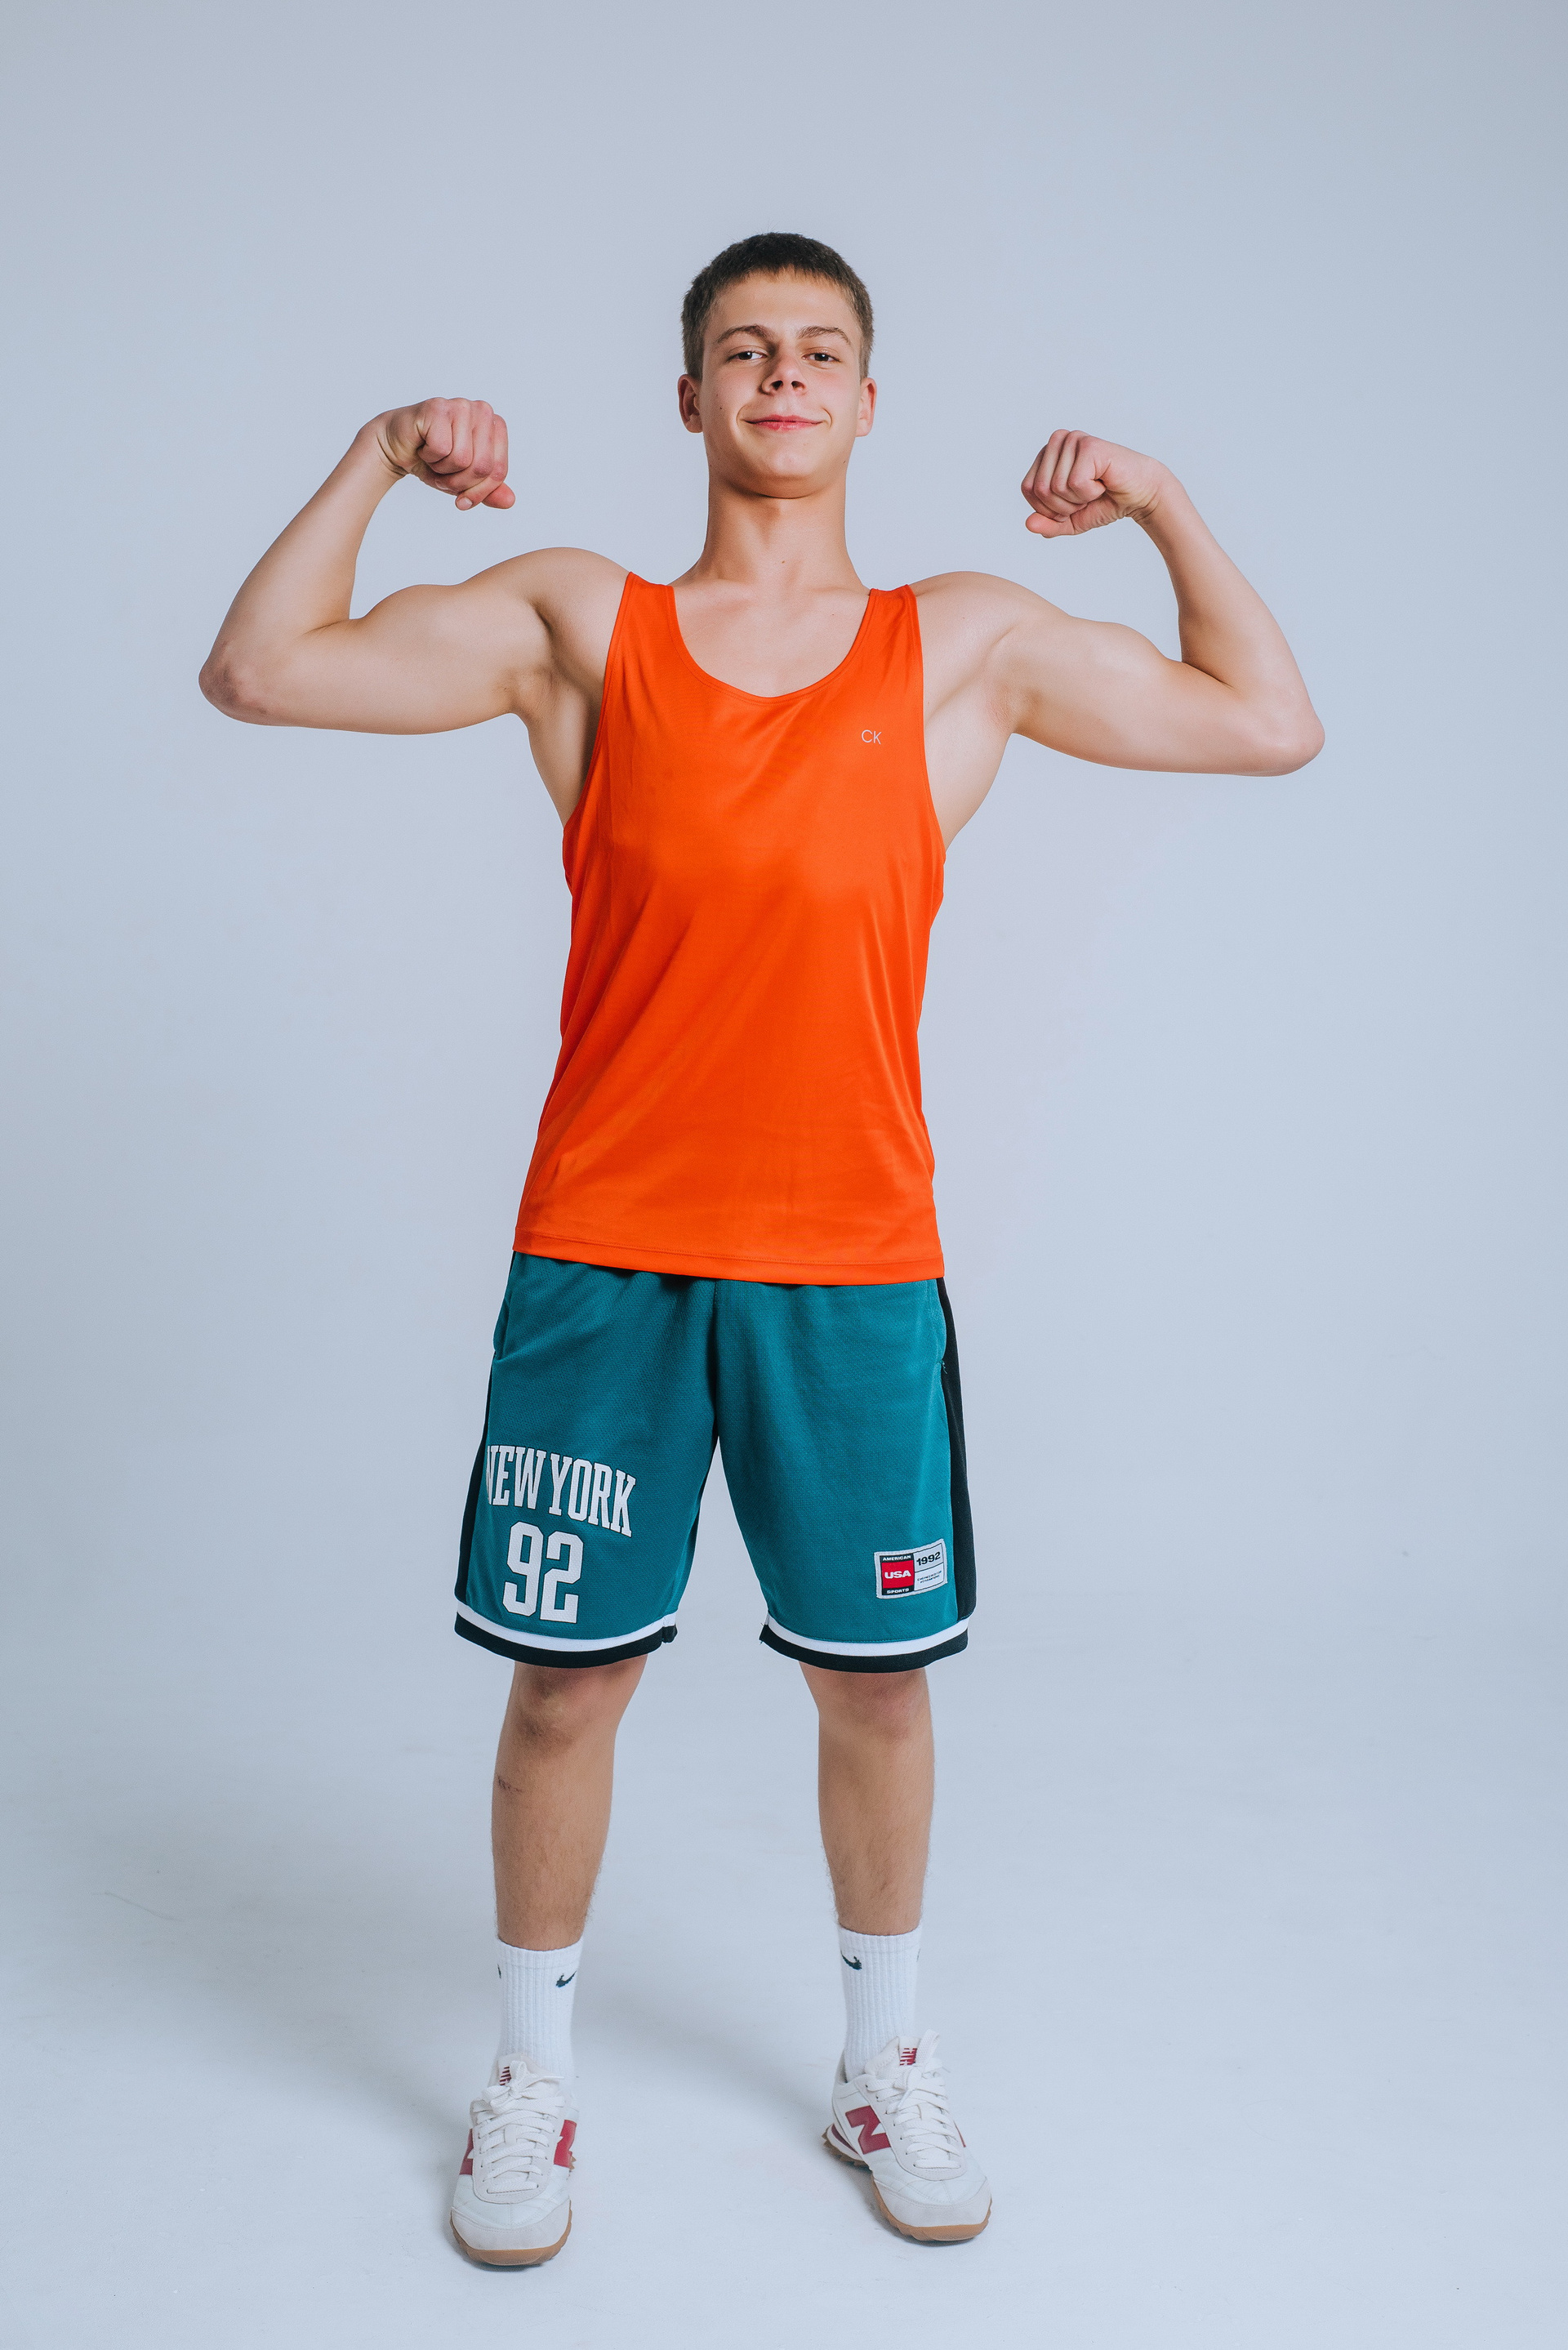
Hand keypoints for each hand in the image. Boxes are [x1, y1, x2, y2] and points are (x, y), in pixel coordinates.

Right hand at [374, 398, 513, 510]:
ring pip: (462, 459)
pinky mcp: (438, 407)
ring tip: (433, 458)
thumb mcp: (464, 481)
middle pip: (482, 467)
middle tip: (443, 475)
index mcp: (495, 426)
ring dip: (442, 470)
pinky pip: (441, 449)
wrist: (396, 448)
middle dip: (459, 483)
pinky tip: (423, 446)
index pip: (498, 470)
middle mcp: (482, 411)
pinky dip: (429, 457)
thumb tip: (510, 501)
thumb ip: (488, 490)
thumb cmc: (433, 460)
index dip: (479, 491)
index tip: (463, 499)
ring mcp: (461, 406)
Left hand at [1021, 433, 1165, 536]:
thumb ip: (1048, 523)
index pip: (1027, 489)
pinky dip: (1090, 493)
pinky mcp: (1089, 445)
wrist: (1140, 495)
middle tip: (1087, 497)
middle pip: (1040, 489)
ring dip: (1078, 500)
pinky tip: (1104, 483)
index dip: (1049, 507)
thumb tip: (1028, 524)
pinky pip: (1075, 483)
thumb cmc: (1105, 502)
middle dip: (1063, 506)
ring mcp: (1073, 440)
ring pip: (1056, 487)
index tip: (1073, 502)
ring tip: (1096, 488)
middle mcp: (1058, 441)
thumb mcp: (1070, 520)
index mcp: (1048, 454)